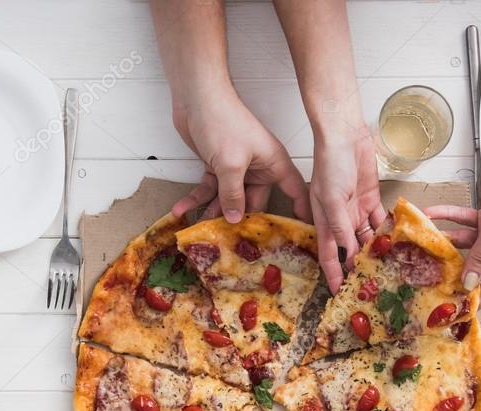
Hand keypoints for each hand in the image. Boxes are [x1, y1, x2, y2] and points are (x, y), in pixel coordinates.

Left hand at [171, 89, 309, 222]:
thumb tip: (235, 220)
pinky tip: (180, 210)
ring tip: (202, 230)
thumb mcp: (230, 165)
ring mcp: (237, 168)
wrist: (196, 97)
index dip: (299, 210)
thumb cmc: (223, 122)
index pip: (294, 190)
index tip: (298, 233)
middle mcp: (259, 168)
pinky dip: (196, 198)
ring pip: (229, 199)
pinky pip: (209, 189)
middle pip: (254, 202)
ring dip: (214, 212)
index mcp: (273, 163)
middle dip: (241, 220)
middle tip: (232, 243)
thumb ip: (232, 195)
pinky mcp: (217, 167)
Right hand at [310, 125, 385, 291]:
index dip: (333, 275)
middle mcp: (340, 221)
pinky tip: (397, 241)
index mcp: (324, 222)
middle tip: (372, 283)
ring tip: (389, 266)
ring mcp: (356, 211)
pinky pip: (380, 221)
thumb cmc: (330, 164)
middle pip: (349, 251)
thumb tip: (348, 254)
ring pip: (367, 239)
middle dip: (358, 267)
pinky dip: (388, 231)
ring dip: (376, 251)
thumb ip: (340, 227)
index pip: (328, 256)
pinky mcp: (370, 200)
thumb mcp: (331, 199)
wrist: (344, 136)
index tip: (338, 293)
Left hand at [425, 162, 480, 306]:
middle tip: (426, 276)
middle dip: (450, 272)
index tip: (448, 306)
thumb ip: (478, 259)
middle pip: (471, 270)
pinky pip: (463, 224)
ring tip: (423, 240)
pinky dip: (449, 218)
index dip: (469, 301)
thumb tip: (468, 284)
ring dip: (444, 240)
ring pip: (463, 245)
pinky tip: (431, 214)